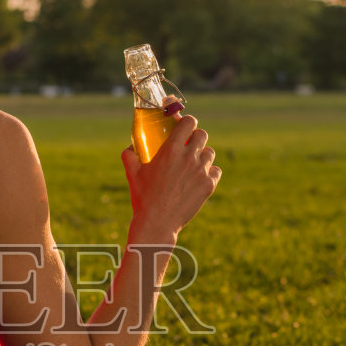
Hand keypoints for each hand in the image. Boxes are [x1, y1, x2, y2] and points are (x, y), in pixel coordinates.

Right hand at [122, 112, 220, 238]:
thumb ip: (129, 155)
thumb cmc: (143, 198)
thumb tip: (130, 147)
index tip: (184, 126)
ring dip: (202, 155)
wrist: (157, 223)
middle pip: (202, 134)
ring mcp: (201, 171)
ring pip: (210, 152)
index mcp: (171, 149)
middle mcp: (189, 157)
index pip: (189, 122)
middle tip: (188, 146)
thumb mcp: (132, 174)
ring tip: (193, 164)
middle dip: (196, 137)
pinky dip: (210, 172)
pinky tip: (200, 177)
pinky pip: (216, 171)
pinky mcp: (209, 185)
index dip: (187, 122)